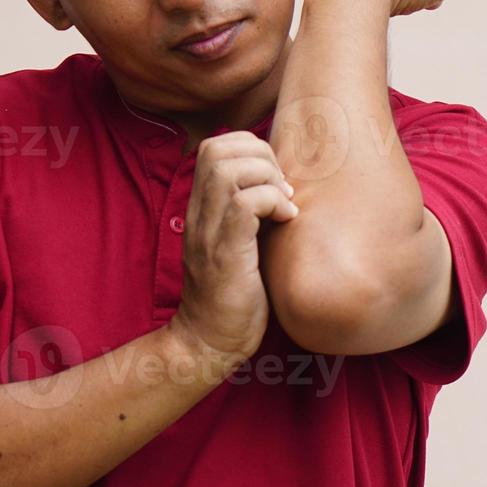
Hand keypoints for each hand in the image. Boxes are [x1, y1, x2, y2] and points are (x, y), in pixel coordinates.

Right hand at [173, 132, 299, 364]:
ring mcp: (208, 232)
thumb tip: (285, 186)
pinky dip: (271, 202)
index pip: (213, 146)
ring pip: (228, 169)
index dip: (249, 147)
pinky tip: (286, 221)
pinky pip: (243, 204)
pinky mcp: (224, 252)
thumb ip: (249, 213)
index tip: (274, 178)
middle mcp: (199, 213)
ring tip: (283, 204)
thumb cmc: (234, 295)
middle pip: (217, 148)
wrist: (210, 341)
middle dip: (260, 156)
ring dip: (267, 177)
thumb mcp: (238, 243)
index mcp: (202, 207)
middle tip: (281, 189)